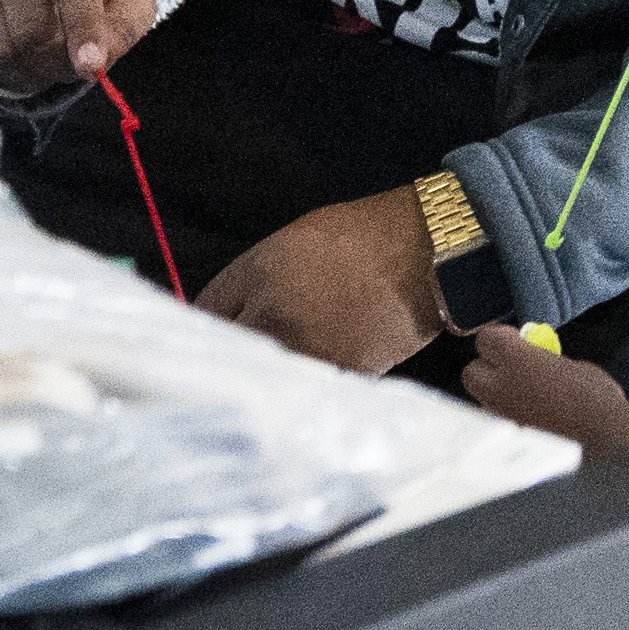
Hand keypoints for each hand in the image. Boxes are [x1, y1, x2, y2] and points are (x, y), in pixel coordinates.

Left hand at [199, 188, 443, 371]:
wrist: (424, 255)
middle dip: (231, 355)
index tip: (204, 338)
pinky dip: (303, 389)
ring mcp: (307, 349)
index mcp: (259, 274)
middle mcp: (275, 314)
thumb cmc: (362, 239)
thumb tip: (221, 317)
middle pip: (230, 352)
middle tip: (234, 362)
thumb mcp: (292, 244)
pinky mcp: (338, 376)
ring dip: (266, 378)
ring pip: (265, 377)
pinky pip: (303, 390)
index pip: (205, 312)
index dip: (204, 325)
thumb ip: (251, 281)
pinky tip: (309, 379)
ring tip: (275, 373)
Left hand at [462, 323, 628, 447]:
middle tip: (514, 368)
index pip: (486, 339)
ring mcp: (500, 417)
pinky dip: (507, 417)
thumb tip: (539, 358)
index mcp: (516, 359)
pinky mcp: (506, 441)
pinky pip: (497, 422)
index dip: (500, 338)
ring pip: (482, 399)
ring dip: (496, 394)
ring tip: (524, 397)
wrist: (604, 442)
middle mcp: (499, 387)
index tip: (517, 340)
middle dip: (489, 368)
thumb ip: (547, 358)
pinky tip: (530, 419)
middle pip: (473, 371)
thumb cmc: (596, 399)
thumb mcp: (573, 366)